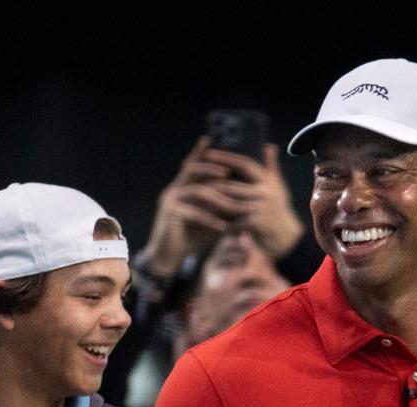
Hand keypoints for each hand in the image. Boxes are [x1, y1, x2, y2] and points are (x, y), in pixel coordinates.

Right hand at [142, 137, 247, 277]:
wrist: (167, 257)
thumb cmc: (190, 239)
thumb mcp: (209, 223)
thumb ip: (223, 213)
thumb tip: (249, 210)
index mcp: (181, 187)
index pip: (192, 165)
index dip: (199, 152)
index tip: (210, 139)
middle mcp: (174, 190)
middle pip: (195, 171)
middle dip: (215, 170)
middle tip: (233, 174)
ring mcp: (170, 201)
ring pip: (199, 192)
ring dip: (220, 199)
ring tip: (236, 207)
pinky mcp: (170, 215)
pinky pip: (194, 212)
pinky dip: (210, 220)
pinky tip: (223, 227)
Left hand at [202, 144, 304, 257]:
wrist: (284, 235)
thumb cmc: (278, 207)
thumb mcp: (277, 185)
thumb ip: (271, 166)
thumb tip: (268, 145)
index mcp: (266, 180)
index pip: (244, 164)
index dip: (225, 158)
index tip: (208, 153)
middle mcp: (264, 193)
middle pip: (232, 185)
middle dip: (212, 182)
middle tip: (194, 178)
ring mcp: (259, 210)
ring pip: (229, 204)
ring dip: (212, 202)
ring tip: (196, 196)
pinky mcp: (254, 226)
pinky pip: (232, 222)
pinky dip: (219, 220)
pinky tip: (205, 217)